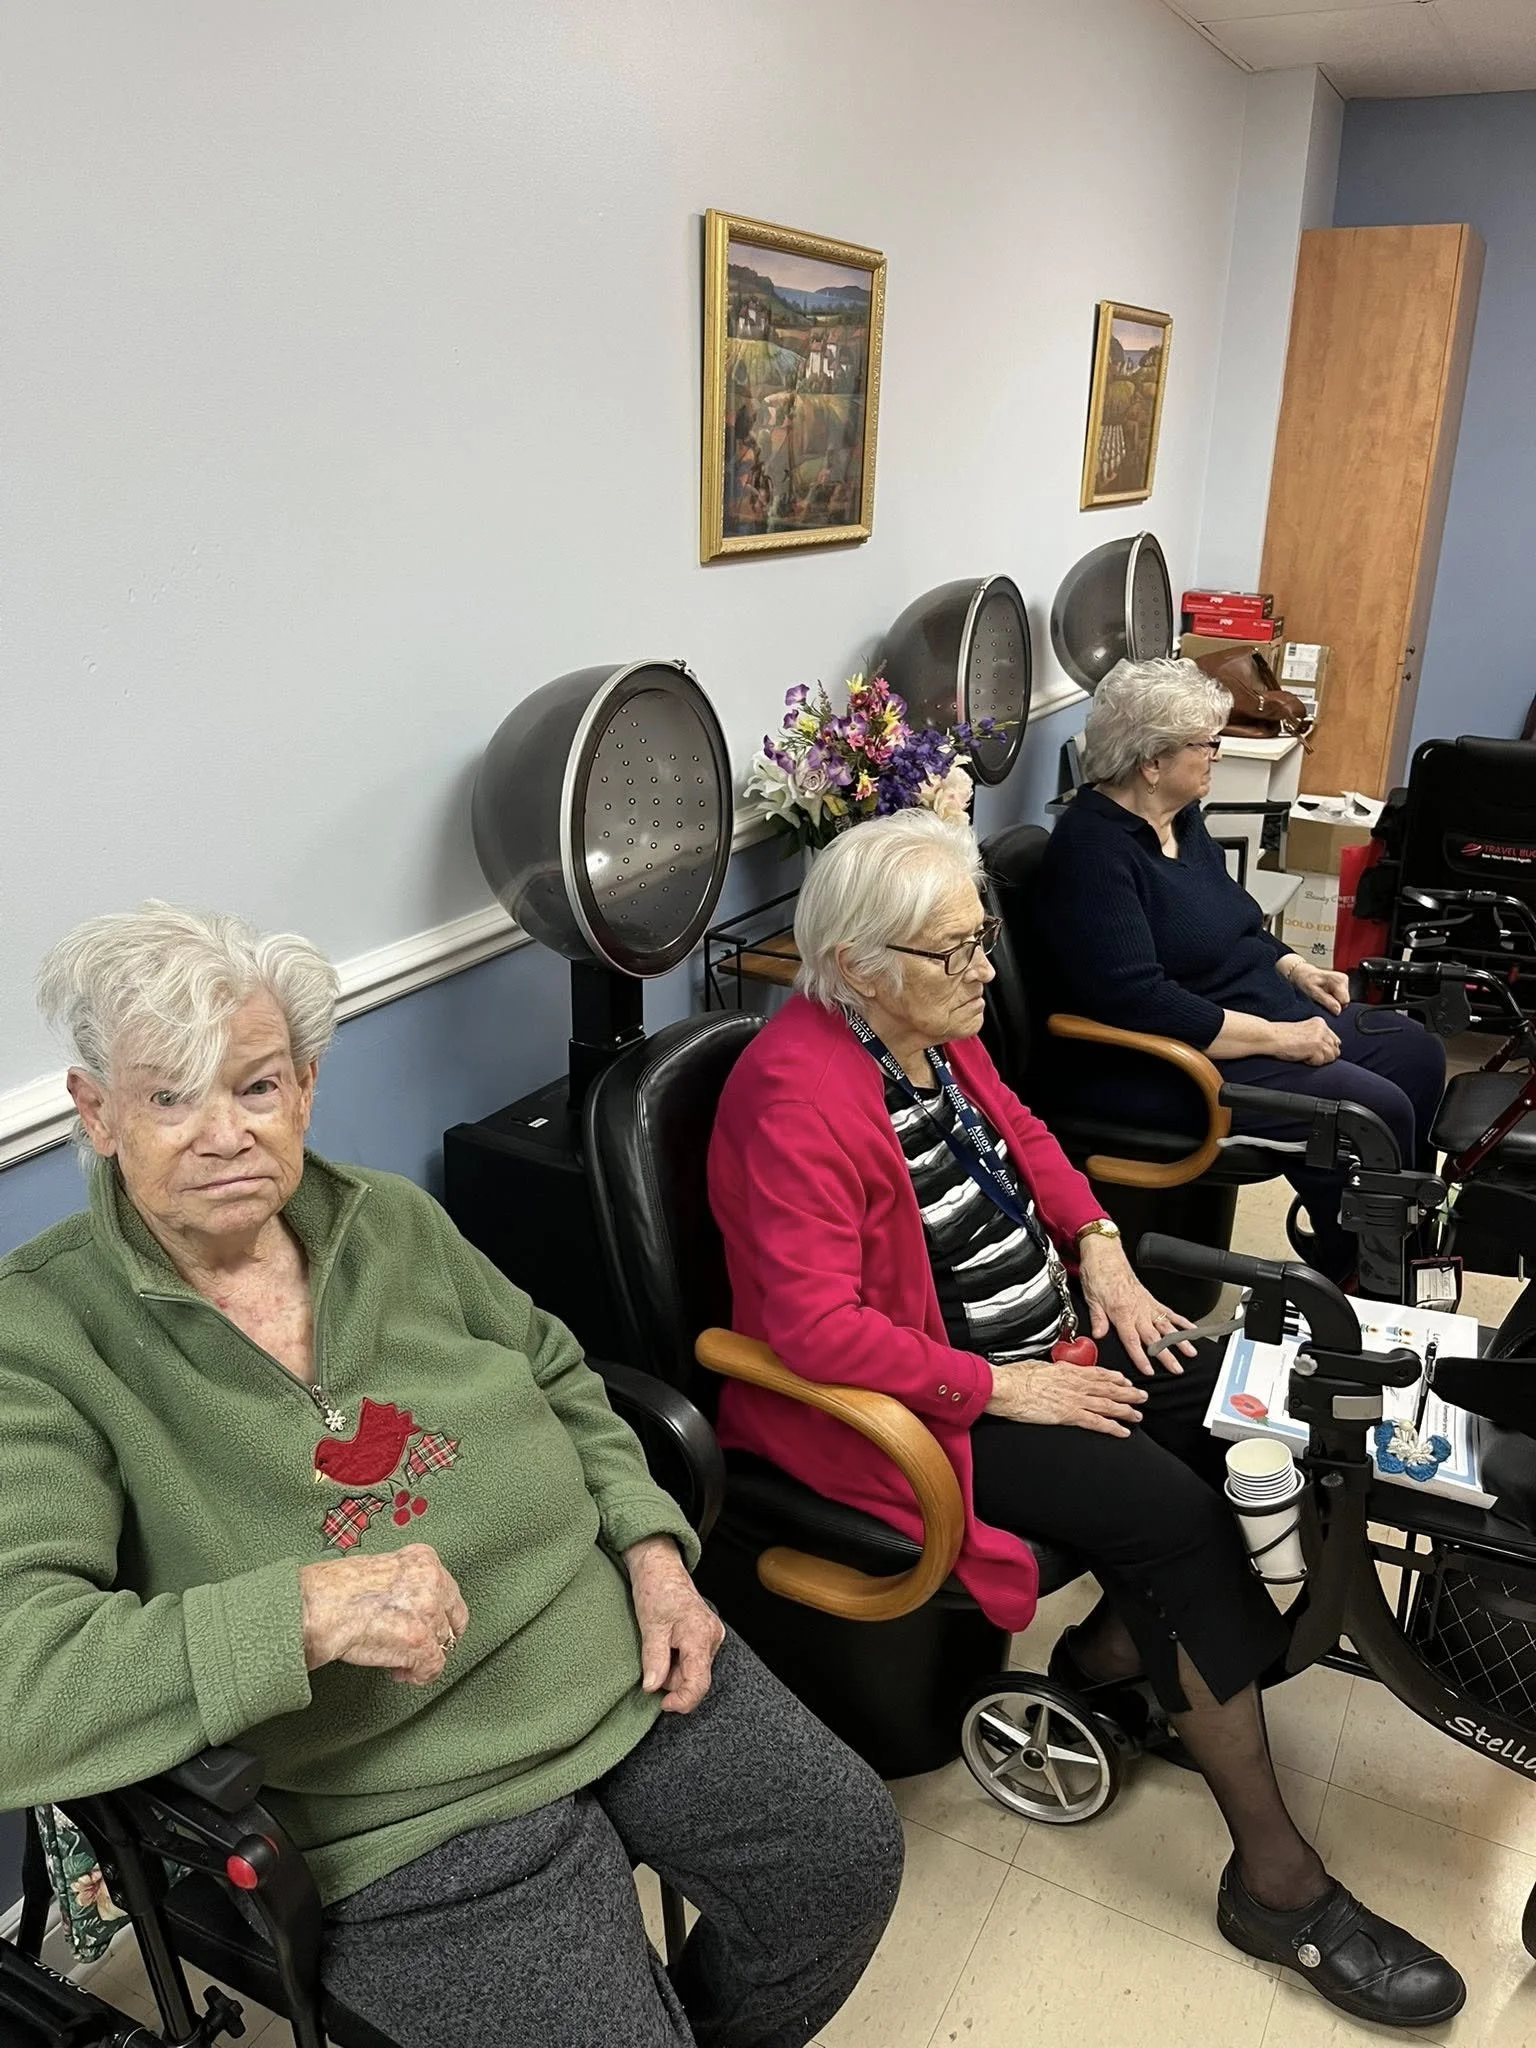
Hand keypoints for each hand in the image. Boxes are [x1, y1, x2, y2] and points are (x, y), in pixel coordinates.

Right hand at [298, 1543, 467, 1686]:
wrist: (315, 1607)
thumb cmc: (332, 1591)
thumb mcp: (380, 1570)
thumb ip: (404, 1583)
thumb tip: (410, 1607)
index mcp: (422, 1559)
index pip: (448, 1591)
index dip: (436, 1614)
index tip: (425, 1626)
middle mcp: (432, 1579)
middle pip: (451, 1617)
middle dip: (434, 1636)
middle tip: (415, 1648)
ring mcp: (428, 1610)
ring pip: (442, 1643)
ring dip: (422, 1656)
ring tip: (398, 1660)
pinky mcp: (420, 1640)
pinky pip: (433, 1666)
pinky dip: (418, 1675)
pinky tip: (399, 1673)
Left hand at [624, 1535, 724, 1714]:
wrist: (661, 1568)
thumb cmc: (656, 1591)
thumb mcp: (650, 1627)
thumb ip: (654, 1661)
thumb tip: (653, 1687)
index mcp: (700, 1635)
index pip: (698, 1683)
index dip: (682, 1700)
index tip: (664, 1705)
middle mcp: (712, 1637)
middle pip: (696, 1678)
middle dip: (672, 1680)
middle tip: (653, 1665)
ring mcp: (712, 1636)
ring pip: (694, 1671)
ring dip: (674, 1670)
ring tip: (659, 1647)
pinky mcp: (707, 1635)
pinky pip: (694, 1660)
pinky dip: (678, 1661)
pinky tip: (667, 1646)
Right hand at [985, 1360, 1146, 1436]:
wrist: (1006, 1387)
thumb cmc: (1016, 1377)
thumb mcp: (1037, 1366)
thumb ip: (1051, 1371)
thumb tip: (1052, 1373)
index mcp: (1068, 1371)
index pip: (1098, 1373)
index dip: (1115, 1378)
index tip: (1125, 1381)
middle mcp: (1076, 1384)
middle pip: (1109, 1388)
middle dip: (1127, 1393)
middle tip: (1142, 1396)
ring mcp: (1075, 1399)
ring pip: (1108, 1405)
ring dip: (1125, 1410)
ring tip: (1137, 1415)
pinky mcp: (1070, 1414)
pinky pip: (1097, 1422)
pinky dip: (1112, 1427)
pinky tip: (1123, 1431)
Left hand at [1077, 1233, 1197, 1374]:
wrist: (1105, 1254)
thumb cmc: (1097, 1274)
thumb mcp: (1091, 1298)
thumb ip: (1098, 1319)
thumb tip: (1098, 1335)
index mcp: (1121, 1312)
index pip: (1132, 1340)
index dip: (1141, 1357)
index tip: (1149, 1370)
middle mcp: (1137, 1310)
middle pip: (1154, 1338)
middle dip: (1166, 1355)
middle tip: (1177, 1368)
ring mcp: (1147, 1305)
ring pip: (1166, 1326)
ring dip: (1179, 1340)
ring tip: (1191, 1352)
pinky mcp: (1152, 1299)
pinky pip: (1169, 1312)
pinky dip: (1182, 1321)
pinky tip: (1192, 1329)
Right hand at [1271, 1017, 1340, 1064]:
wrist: (1270, 1037)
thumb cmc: (1281, 1036)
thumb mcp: (1304, 1031)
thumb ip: (1318, 1036)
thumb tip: (1331, 1050)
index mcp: (1320, 1022)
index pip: (1334, 1040)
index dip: (1325, 1049)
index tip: (1312, 1050)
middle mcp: (1323, 1029)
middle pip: (1335, 1049)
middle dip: (1324, 1055)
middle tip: (1307, 1053)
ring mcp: (1320, 1038)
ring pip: (1331, 1057)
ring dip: (1318, 1059)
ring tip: (1304, 1054)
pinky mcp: (1316, 1048)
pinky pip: (1321, 1062)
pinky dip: (1312, 1062)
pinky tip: (1302, 1056)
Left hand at [1280, 956, 1349, 1013]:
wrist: (1304, 974)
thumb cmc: (1307, 981)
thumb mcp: (1313, 992)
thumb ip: (1327, 1001)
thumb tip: (1338, 1010)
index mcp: (1339, 980)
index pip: (1345, 1001)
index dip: (1334, 1005)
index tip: (1324, 1001)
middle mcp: (1344, 980)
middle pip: (1344, 1002)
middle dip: (1333, 1003)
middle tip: (1321, 998)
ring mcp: (1344, 982)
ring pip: (1342, 1001)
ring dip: (1332, 1001)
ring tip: (1322, 995)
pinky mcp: (1342, 985)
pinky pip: (1340, 998)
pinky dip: (1332, 998)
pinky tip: (1325, 993)